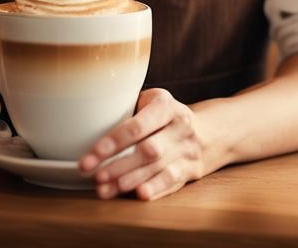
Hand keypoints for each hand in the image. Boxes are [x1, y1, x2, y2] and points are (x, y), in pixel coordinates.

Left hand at [78, 88, 205, 200]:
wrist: (207, 131)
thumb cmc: (164, 116)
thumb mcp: (152, 102)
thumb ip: (129, 108)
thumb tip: (90, 122)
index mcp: (166, 106)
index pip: (138, 125)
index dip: (114, 141)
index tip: (92, 154)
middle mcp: (180, 127)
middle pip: (148, 150)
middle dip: (118, 165)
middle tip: (95, 176)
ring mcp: (188, 150)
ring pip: (158, 168)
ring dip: (129, 181)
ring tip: (105, 190)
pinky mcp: (192, 170)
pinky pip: (172, 182)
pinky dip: (155, 189)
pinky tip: (138, 195)